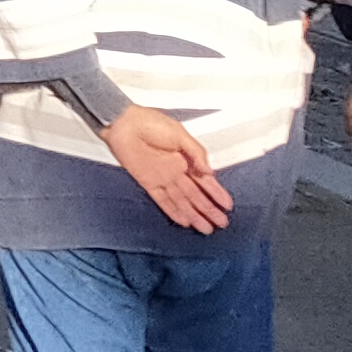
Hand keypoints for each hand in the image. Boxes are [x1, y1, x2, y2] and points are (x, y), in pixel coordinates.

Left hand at [99, 103, 233, 232]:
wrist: (123, 123)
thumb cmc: (150, 122)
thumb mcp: (180, 134)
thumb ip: (196, 153)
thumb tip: (210, 172)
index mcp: (185, 158)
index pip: (204, 180)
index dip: (216, 193)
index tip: (227, 205)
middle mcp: (175, 171)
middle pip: (195, 194)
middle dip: (209, 209)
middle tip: (222, 223)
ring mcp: (162, 178)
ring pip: (182, 201)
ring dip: (194, 214)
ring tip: (207, 228)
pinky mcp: (148, 183)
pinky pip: (162, 201)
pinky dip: (173, 211)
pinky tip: (185, 221)